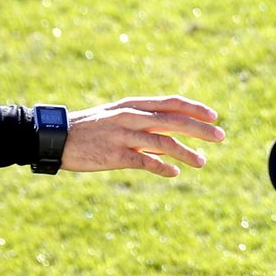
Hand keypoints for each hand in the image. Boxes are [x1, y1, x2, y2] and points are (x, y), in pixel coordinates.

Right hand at [61, 95, 224, 176]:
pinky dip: (163, 167)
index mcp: (134, 105)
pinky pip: (145, 161)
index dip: (195, 109)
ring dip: (186, 153)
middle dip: (200, 129)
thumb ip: (146, 124)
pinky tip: (174, 173)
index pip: (172, 103)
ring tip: (202, 162)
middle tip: (221, 137)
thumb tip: (172, 137)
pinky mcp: (115, 154)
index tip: (214, 117)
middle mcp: (132, 117)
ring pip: (164, 142)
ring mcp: (123, 135)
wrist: (55, 138)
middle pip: (174, 121)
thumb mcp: (119, 118)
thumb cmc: (91, 129)